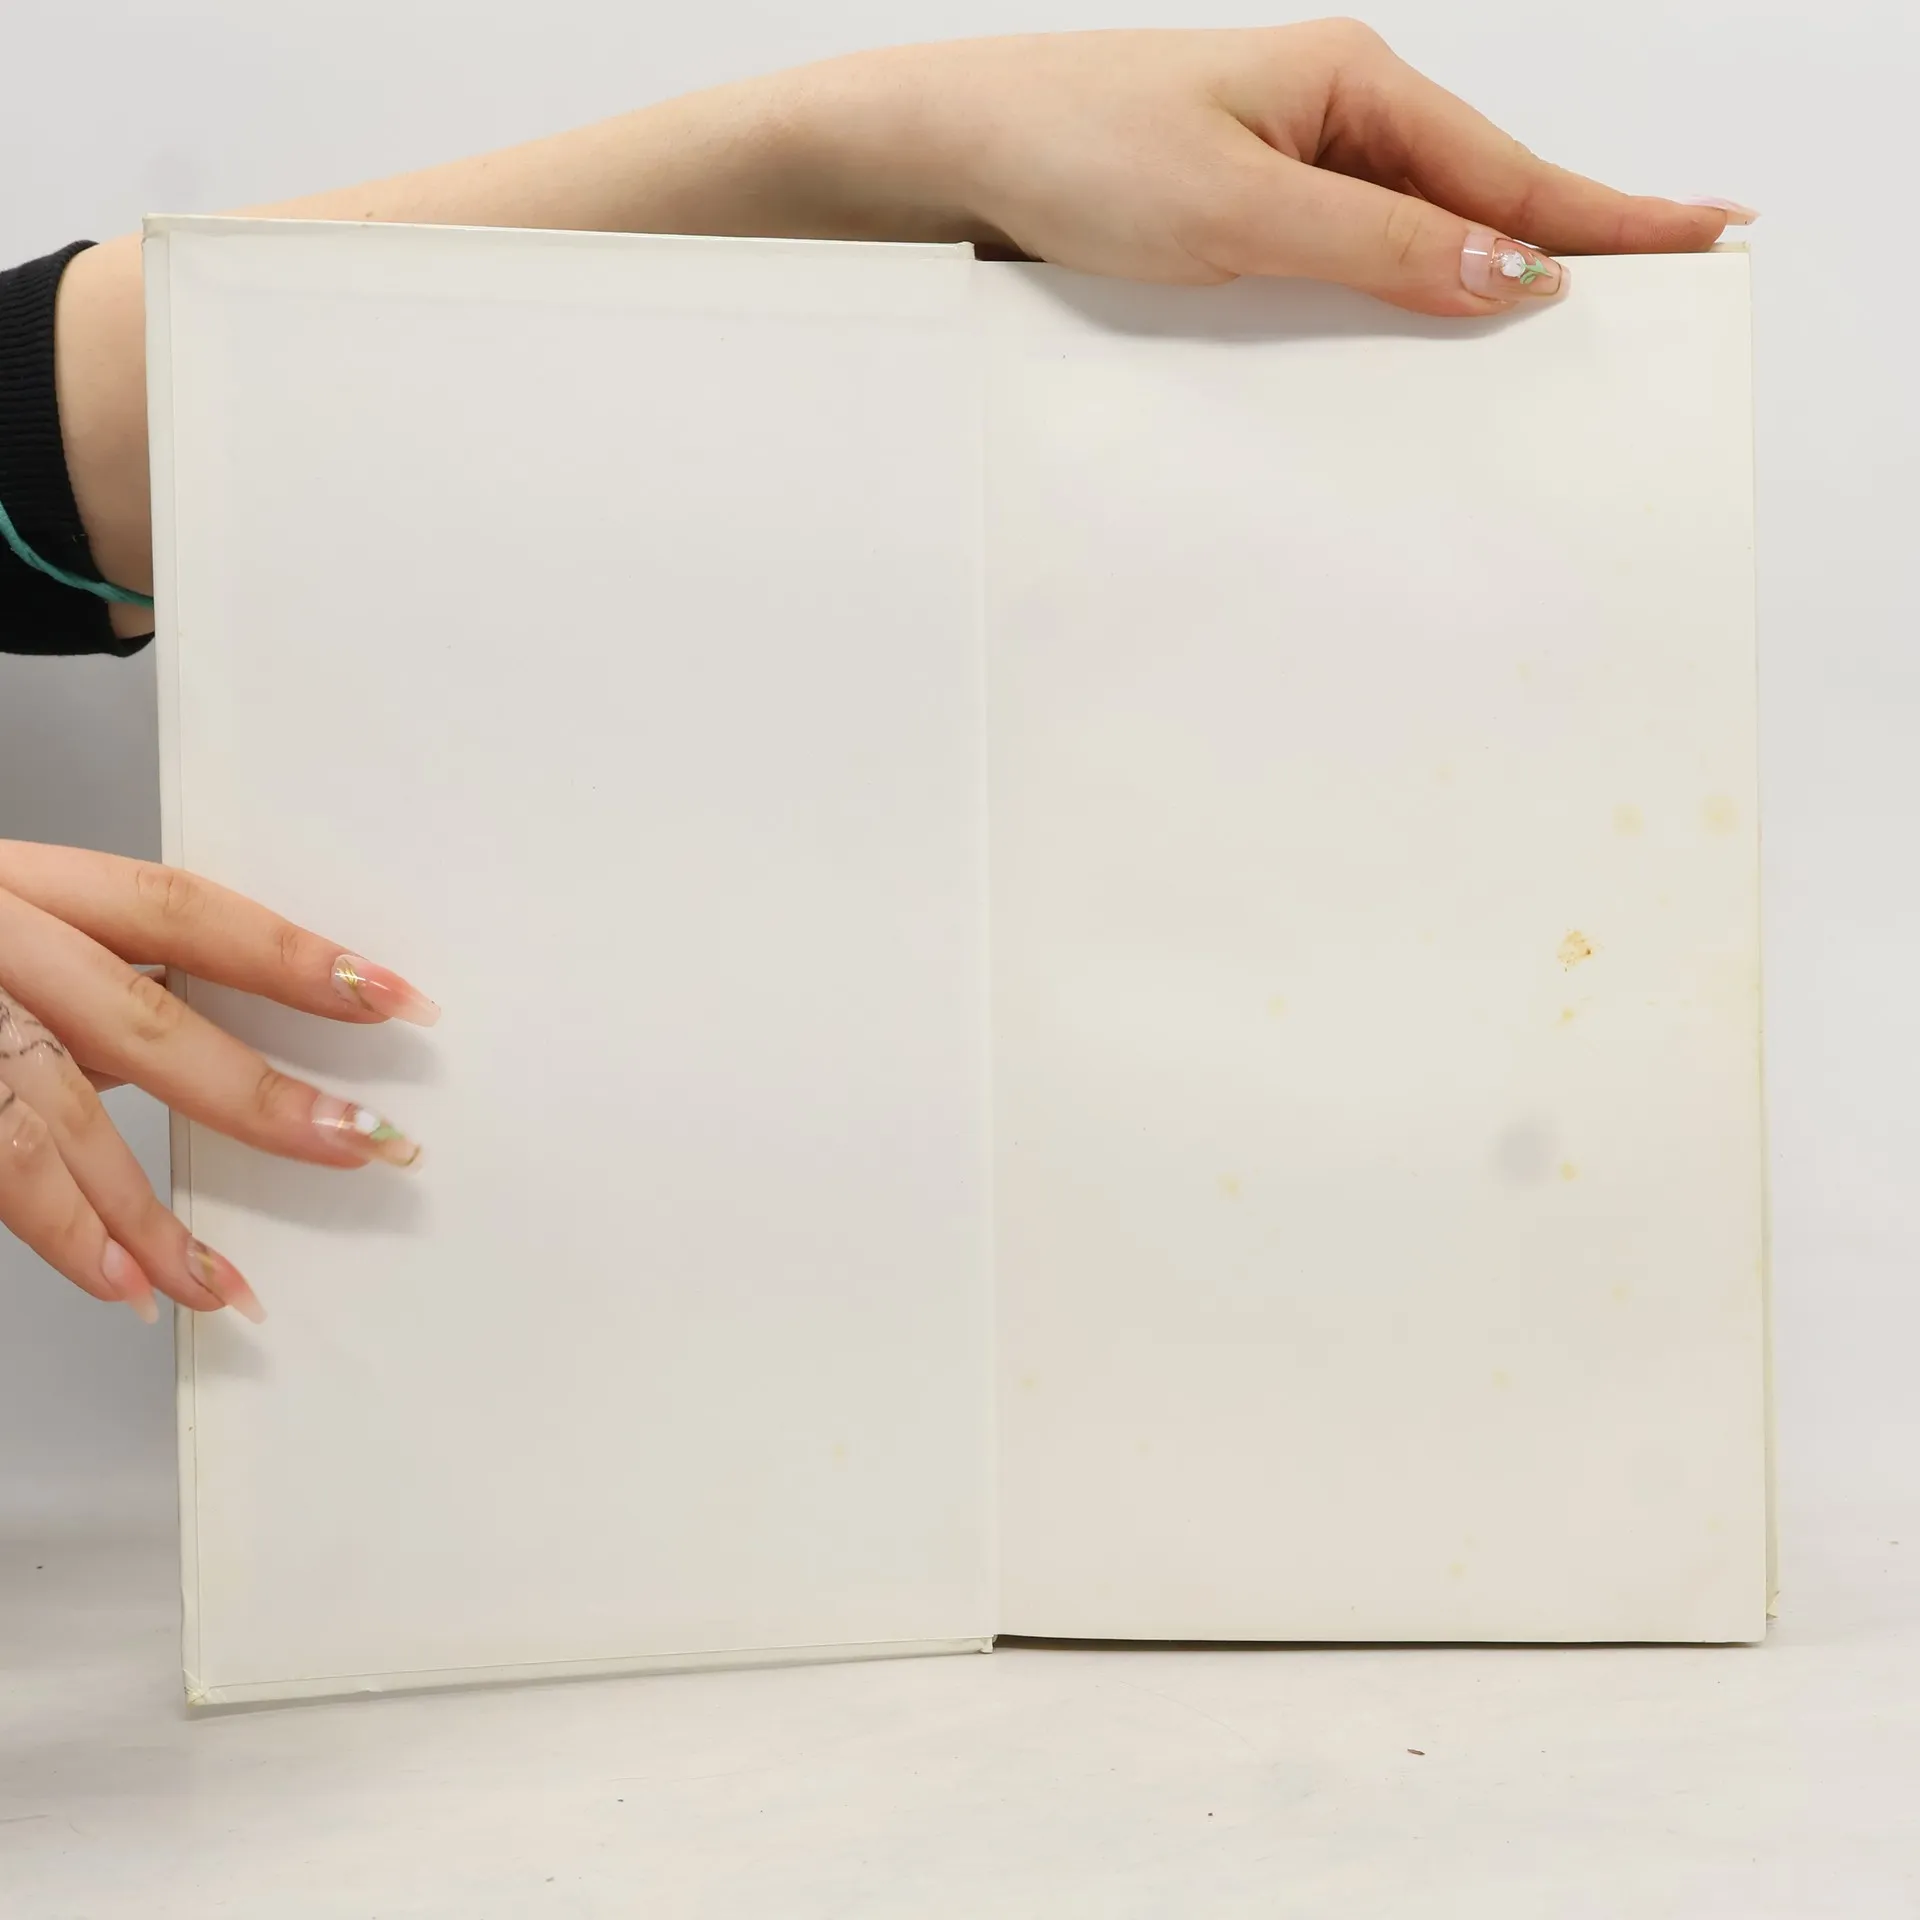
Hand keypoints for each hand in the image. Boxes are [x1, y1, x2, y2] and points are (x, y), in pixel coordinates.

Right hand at [0, 842, 437, 1321]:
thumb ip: (89, 973)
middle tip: (365, 1146)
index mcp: (24, 880)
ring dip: (156, 1211)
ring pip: (63, 1116)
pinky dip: (60, 1231)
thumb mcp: (6, 922)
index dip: (294, 956)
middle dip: (262, 1095)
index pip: (188, 912)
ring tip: (232, 1281)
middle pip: (147, 1019)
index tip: (393, 998)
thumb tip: (220, 1038)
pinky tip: (124, 1284)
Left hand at [793, 21, 1747, 310]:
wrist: (949, 153)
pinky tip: (1425, 324)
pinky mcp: (1239, 208)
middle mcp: (1328, 113)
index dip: (1610, 212)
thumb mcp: (1239, 213)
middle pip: (1478, 195)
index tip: (1704, 233)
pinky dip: (1396, 291)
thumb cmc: (1072, 149)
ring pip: (1415, 231)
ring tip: (1568, 320)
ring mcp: (1285, 160)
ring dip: (1480, 277)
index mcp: (1350, 84)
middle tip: (1667, 280)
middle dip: (1570, 243)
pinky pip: (1349, 253)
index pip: (1510, 168)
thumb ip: (1379, 248)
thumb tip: (1511, 273)